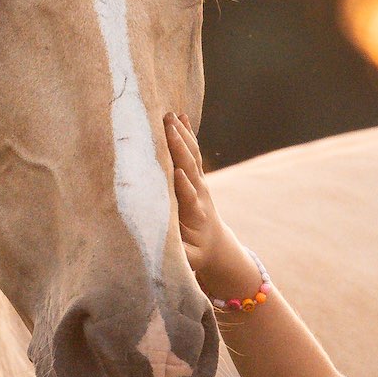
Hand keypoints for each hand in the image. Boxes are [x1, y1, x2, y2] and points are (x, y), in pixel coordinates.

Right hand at [165, 113, 264, 303]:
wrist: (215, 245)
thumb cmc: (195, 254)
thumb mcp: (188, 261)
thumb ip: (178, 255)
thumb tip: (162, 254)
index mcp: (195, 216)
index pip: (189, 199)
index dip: (184, 187)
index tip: (178, 174)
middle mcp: (199, 195)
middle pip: (190, 168)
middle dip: (179, 148)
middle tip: (168, 127)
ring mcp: (199, 183)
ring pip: (191, 155)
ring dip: (181, 135)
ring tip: (170, 115)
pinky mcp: (197, 176)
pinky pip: (192, 152)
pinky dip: (187, 134)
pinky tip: (180, 115)